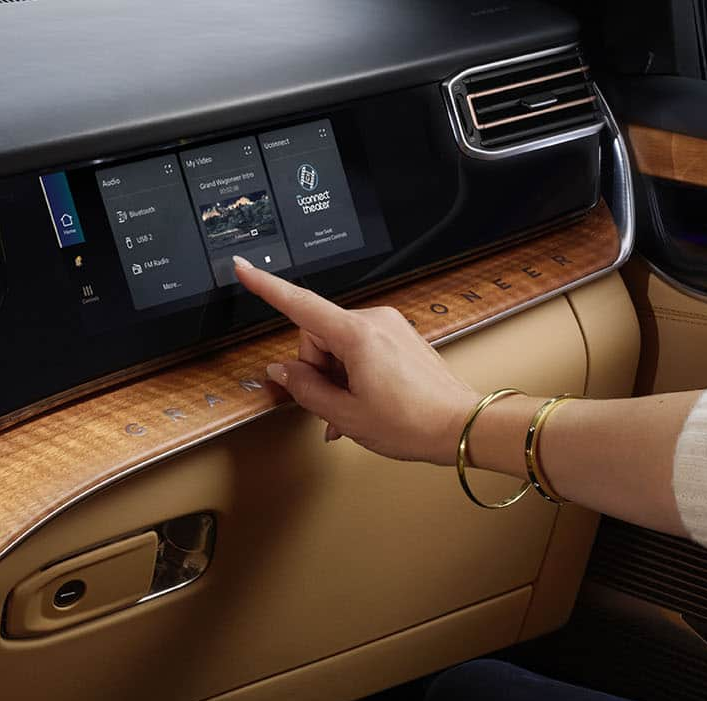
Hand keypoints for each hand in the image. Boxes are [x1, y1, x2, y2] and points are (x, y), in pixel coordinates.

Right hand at [233, 256, 481, 465]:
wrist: (462, 426)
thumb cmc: (414, 423)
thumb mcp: (347, 416)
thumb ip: (306, 390)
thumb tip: (282, 372)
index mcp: (357, 335)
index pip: (300, 304)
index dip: (266, 286)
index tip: (243, 268)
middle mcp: (374, 321)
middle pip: (317, 335)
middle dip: (316, 370)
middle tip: (332, 406)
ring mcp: (389, 326)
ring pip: (338, 345)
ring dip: (336, 377)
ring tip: (352, 411)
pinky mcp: (399, 336)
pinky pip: (360, 349)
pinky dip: (352, 374)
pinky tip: (360, 404)